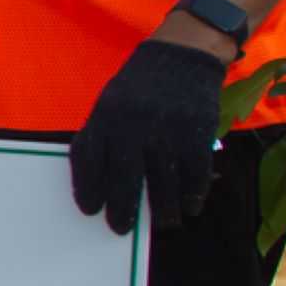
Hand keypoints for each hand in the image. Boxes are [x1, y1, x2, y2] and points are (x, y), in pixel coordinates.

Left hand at [68, 37, 224, 237]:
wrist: (181, 57)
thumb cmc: (138, 87)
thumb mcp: (109, 104)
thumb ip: (101, 137)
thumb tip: (92, 182)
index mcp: (106, 117)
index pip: (89, 161)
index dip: (88, 189)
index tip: (90, 211)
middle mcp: (133, 125)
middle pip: (125, 178)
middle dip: (122, 209)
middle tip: (120, 228)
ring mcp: (167, 131)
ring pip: (162, 183)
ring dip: (162, 209)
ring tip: (162, 222)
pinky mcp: (197, 134)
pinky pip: (194, 174)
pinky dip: (192, 195)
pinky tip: (189, 205)